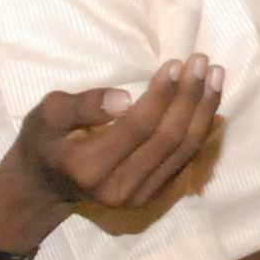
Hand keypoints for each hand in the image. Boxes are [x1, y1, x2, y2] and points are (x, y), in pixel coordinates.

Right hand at [0, 55, 225, 252]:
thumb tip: (124, 99)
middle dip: (189, 98)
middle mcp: (120, 189)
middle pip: (168, 139)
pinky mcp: (153, 197)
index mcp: (90, 169)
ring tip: (215, 75)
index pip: (138, 127)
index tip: (176, 63)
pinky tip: (210, 101)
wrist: (45, 186)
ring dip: (204, 110)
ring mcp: (140, 197)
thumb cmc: (44, 141)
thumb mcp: (47, 115)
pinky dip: (201, 128)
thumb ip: (83, 106)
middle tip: (202, 61)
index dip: (162, 95)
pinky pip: (185, 159)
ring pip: (183, 150)